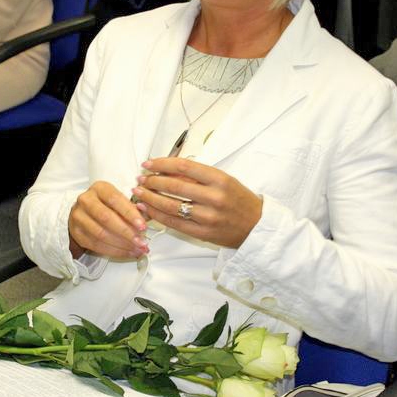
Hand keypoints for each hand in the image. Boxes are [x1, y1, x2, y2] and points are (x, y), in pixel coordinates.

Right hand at [68, 181, 150, 259]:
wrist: (84, 213)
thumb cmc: (107, 205)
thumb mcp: (119, 200)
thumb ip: (133, 208)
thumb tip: (147, 219)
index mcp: (99, 188)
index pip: (115, 200)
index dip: (130, 214)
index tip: (143, 226)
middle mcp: (86, 200)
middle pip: (106, 218)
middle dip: (126, 232)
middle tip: (141, 242)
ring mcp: (78, 217)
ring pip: (100, 234)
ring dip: (121, 244)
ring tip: (137, 249)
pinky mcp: (77, 232)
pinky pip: (96, 245)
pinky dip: (114, 251)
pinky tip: (127, 252)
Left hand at [132, 157, 262, 248]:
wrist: (257, 227)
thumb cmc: (239, 200)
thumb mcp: (225, 180)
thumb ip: (199, 175)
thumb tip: (168, 168)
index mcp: (220, 179)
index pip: (183, 167)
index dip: (161, 163)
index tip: (148, 163)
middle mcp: (214, 197)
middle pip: (174, 185)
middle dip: (152, 180)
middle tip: (140, 178)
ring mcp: (207, 217)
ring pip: (170, 205)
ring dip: (150, 198)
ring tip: (139, 192)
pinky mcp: (202, 233)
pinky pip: (174, 223)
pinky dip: (157, 215)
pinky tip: (147, 209)